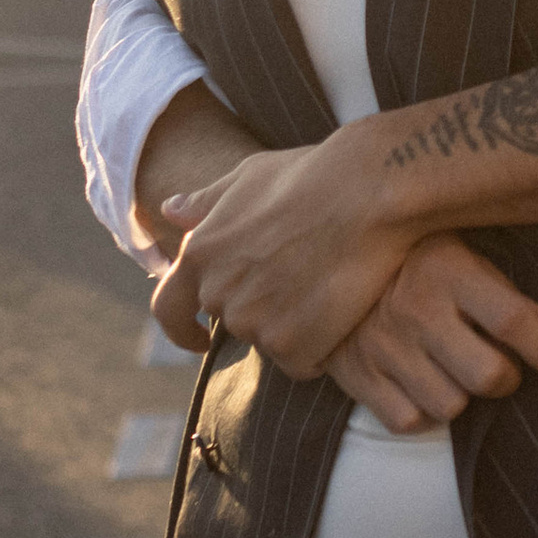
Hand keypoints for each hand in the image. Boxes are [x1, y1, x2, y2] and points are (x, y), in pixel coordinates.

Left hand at [157, 125, 407, 378]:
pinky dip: (320, 348)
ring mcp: (252, 322)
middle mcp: (218, 292)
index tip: (199, 339)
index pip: (169, 309)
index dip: (182, 329)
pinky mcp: (290, 345)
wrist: (368, 195)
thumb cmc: (313, 176)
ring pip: (270, 341)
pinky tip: (341, 312)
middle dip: (263, 309)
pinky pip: (302, 362)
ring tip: (328, 287)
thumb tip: (170, 210)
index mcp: (200, 252)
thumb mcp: (251, 176)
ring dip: (294, 327)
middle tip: (303, 282)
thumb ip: (207, 202)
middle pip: (235, 321)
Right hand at [327, 234, 537, 433]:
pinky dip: (423, 414)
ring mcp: (383, 346)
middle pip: (488, 375)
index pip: (513, 321)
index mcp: (448, 270)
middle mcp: (416, 310)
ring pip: (452, 406)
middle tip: (503, 368)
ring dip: (463, 396)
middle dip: (507, 380)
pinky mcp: (356, 375)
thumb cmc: (409, 254)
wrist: (319, 256)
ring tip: (454, 372)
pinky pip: (409, 421)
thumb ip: (496, 285)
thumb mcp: (456, 249)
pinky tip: (422, 386)